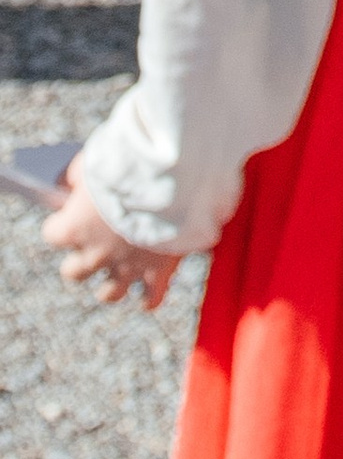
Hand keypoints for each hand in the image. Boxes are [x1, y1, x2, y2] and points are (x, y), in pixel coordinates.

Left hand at [42, 163, 182, 307]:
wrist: (174, 175)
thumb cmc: (129, 163)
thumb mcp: (92, 161)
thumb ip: (74, 177)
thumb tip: (64, 185)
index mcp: (74, 228)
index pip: (52, 234)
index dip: (61, 223)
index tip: (70, 213)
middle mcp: (96, 253)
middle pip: (74, 271)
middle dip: (81, 259)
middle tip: (94, 245)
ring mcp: (127, 266)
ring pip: (109, 292)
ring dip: (111, 283)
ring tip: (120, 272)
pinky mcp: (159, 270)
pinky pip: (152, 297)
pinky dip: (150, 297)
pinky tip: (150, 294)